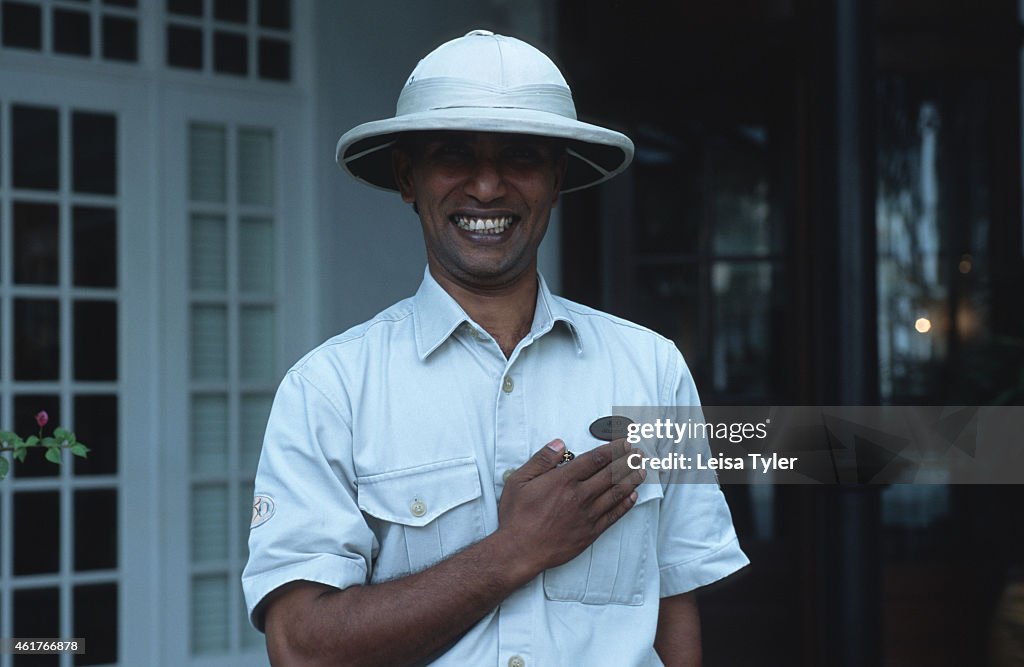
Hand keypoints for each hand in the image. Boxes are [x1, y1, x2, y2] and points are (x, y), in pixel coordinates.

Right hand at [497, 438, 645, 572]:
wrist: (520, 551)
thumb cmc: (517, 516)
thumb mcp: (519, 481)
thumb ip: (541, 460)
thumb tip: (559, 444)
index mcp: (563, 480)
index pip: (595, 459)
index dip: (613, 449)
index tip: (624, 442)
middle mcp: (579, 495)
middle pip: (610, 474)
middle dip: (627, 461)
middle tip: (639, 453)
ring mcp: (588, 515)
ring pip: (616, 493)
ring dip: (631, 479)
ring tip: (642, 470)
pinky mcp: (591, 532)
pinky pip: (614, 515)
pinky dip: (626, 504)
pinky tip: (633, 496)